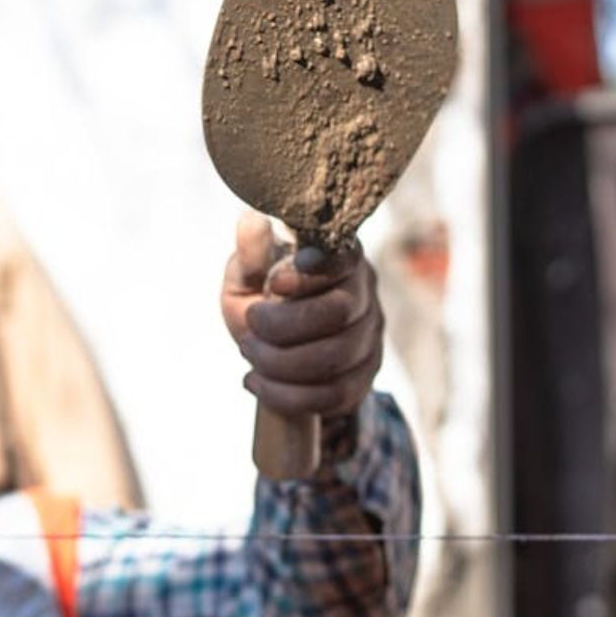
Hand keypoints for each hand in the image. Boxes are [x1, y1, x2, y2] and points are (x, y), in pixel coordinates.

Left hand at [220, 211, 382, 419]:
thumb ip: (250, 256)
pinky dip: (287, 395)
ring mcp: (370, 336)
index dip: (309, 274)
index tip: (273, 284)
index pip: (342, 259)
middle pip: (339, 313)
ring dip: (281, 364)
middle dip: (283, 327)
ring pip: (337, 359)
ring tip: (250, 354)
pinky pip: (335, 395)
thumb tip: (251, 221)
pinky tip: (257, 382)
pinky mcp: (365, 375)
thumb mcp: (246, 276)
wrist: (273, 349)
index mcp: (339, 257)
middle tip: (249, 329)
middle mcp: (364, 292)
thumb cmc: (260, 302)